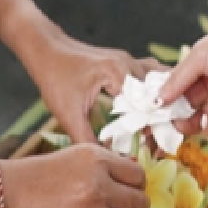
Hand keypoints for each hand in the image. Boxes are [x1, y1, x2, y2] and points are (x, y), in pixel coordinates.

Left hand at [0, 0, 166, 143]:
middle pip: (158, 94)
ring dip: (163, 104)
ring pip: (159, 83)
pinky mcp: (126, 63)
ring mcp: (130, 60)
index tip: (151, 148)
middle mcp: (129, 63)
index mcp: (118, 73)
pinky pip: (151, 76)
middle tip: (160, 143)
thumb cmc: (53, 77)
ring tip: (162, 128)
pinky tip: (158, 107)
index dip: (151, 128)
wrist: (45, 49)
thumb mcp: (68, 113)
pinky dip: (157, 91)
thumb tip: (107, 159)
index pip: (146, 105)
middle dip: (162, 119)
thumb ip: (87, 138)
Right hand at [1, 144, 147, 207]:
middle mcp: (97, 186)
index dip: (137, 186)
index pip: (138, 176)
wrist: (4, 194)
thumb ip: (106, 165)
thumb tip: (134, 181)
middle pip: (139, 203)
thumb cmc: (39, 174)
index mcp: (98, 160)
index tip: (130, 192)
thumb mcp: (76, 156)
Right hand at [159, 20, 207, 136]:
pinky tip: (202, 124)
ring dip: (189, 122)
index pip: (179, 82)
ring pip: (202, 115)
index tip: (152, 107)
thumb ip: (178, 78)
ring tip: (180, 125)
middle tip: (164, 121)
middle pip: (188, 101)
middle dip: (175, 111)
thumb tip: (157, 98)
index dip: (166, 94)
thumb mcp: (200, 56)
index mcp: (203, 61)